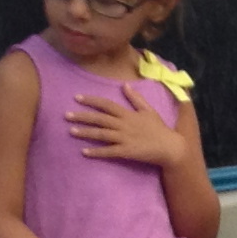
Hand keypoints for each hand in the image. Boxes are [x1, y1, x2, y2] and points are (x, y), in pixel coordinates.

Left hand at [66, 90, 183, 168]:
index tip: (77, 97)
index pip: (106, 104)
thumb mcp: (148, 110)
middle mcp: (124, 124)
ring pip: (101, 134)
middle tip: (66, 115)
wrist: (170, 147)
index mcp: (128, 114)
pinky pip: (108, 151)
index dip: (91, 100)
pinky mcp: (126, 152)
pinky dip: (96, 152)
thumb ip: (136, 98)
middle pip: (99, 118)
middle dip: (82, 116)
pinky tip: (84, 152)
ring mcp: (124, 138)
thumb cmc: (159, 129)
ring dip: (85, 133)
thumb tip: (125, 85)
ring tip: (70, 131)